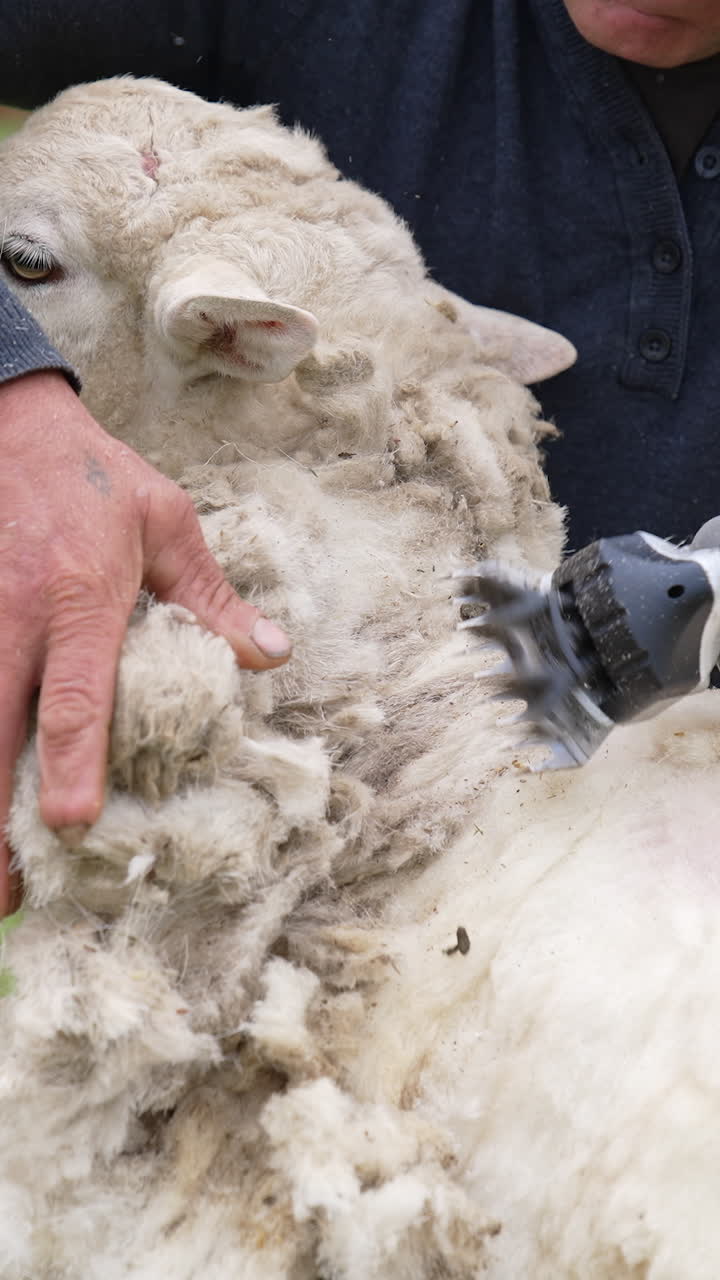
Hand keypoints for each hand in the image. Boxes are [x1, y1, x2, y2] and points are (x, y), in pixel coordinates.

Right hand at [0, 370, 291, 913]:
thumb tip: (271, 658)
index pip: (72, 695)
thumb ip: (212, 597)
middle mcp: (14, 617)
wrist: (7, 421)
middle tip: (9, 895)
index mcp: (80, 598)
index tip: (69, 824)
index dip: (69, 762)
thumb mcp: (165, 521)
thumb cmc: (94, 477)